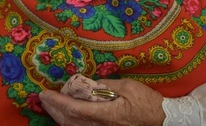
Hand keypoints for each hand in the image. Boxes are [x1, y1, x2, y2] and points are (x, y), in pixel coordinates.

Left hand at [39, 78, 164, 125]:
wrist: (163, 120)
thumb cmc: (148, 103)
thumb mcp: (129, 87)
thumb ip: (108, 85)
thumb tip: (92, 83)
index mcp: (105, 113)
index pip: (74, 108)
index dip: (57, 101)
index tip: (45, 93)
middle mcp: (101, 125)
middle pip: (69, 120)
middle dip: (54, 109)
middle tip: (42, 98)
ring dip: (60, 116)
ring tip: (50, 105)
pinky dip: (71, 121)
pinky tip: (66, 115)